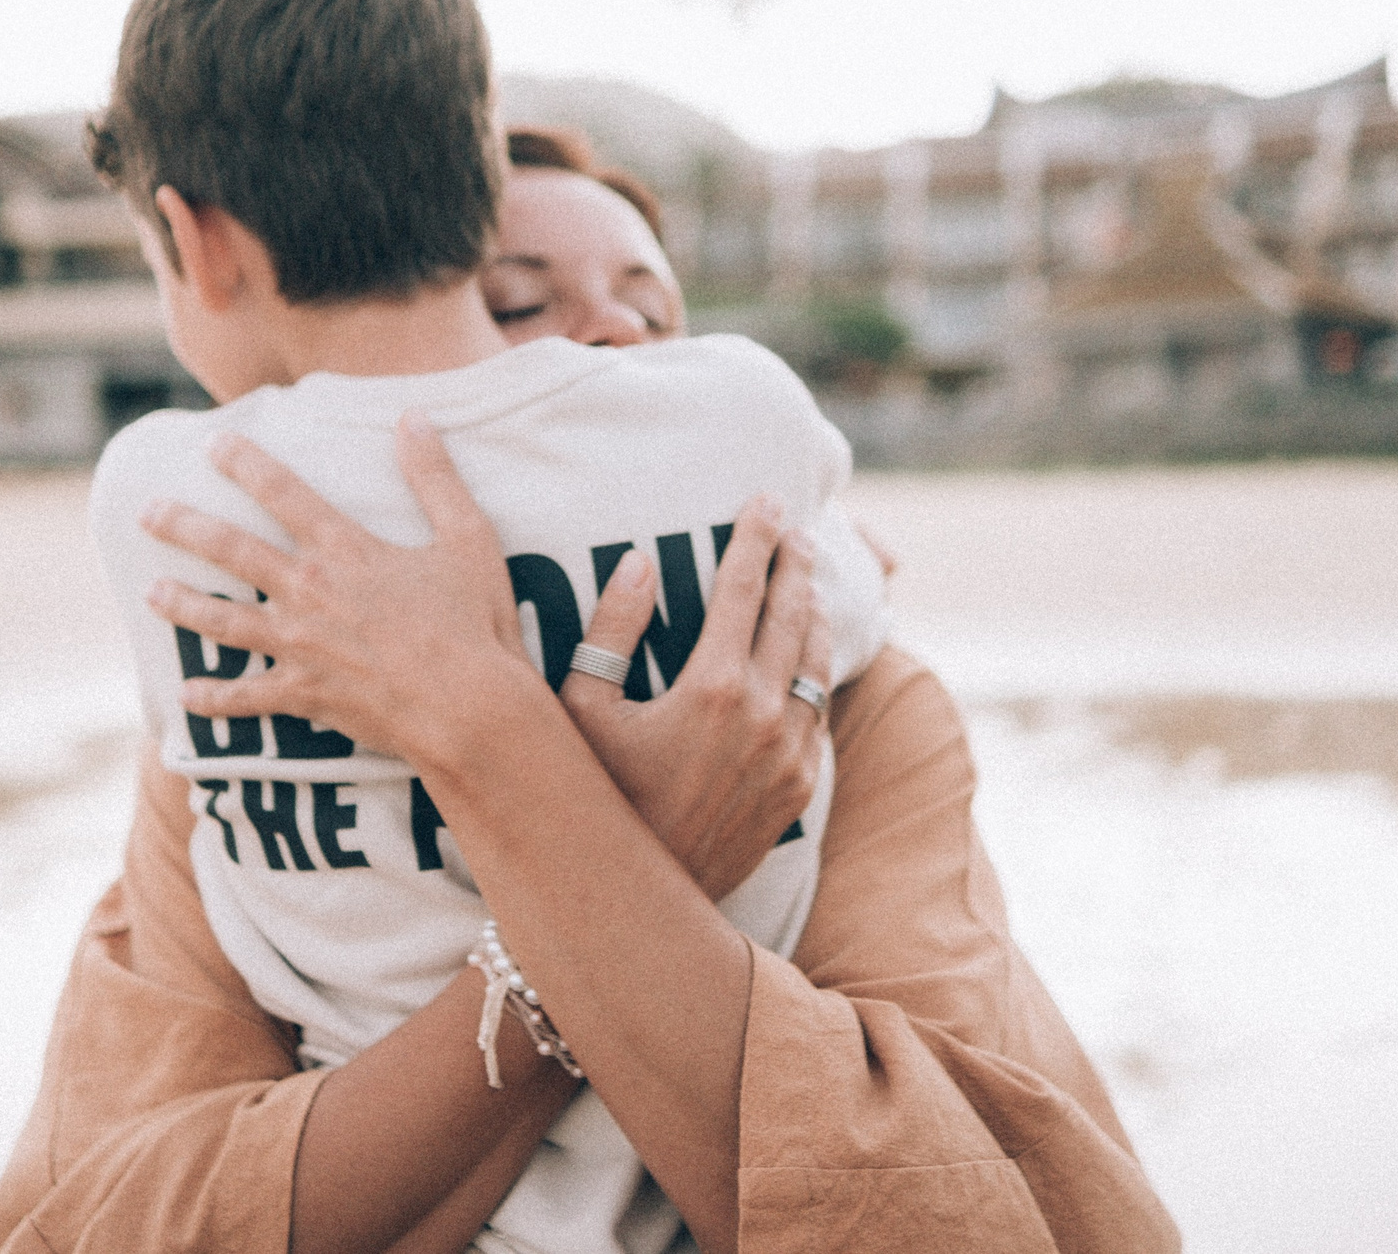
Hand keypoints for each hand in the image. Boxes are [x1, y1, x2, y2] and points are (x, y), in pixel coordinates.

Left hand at [139, 414, 543, 766]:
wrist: (469, 709)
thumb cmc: (475, 625)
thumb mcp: (468, 538)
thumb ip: (435, 476)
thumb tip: (413, 417)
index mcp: (347, 550)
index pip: (285, 493)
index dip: (246, 463)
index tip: (213, 443)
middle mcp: (310, 592)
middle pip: (233, 551)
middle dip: (185, 527)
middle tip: (147, 512)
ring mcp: (300, 647)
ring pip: (224, 621)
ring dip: (183, 605)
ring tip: (149, 592)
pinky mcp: (304, 695)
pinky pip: (247, 699)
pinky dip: (214, 699)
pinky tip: (185, 696)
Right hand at [560, 498, 830, 901]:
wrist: (637, 898)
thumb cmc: (593, 796)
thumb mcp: (579, 710)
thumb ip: (611, 628)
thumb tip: (642, 561)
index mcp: (712, 687)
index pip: (745, 588)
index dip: (756, 537)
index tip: (766, 499)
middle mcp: (763, 716)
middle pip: (793, 615)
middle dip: (795, 563)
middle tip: (795, 528)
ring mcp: (789, 755)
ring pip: (816, 662)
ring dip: (813, 613)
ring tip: (806, 581)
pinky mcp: (798, 787)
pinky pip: (818, 712)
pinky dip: (815, 672)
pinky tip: (806, 657)